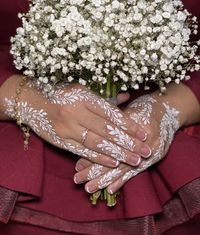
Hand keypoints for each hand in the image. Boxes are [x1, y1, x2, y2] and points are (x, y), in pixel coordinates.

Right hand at [1, 75, 149, 167]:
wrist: (32, 101)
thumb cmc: (61, 93)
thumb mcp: (83, 89)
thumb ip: (105, 97)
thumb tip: (127, 98)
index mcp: (83, 97)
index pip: (111, 114)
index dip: (129, 125)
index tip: (143, 134)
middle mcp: (76, 113)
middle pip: (107, 131)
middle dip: (128, 143)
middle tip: (145, 152)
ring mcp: (67, 128)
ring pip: (97, 143)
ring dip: (118, 153)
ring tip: (135, 160)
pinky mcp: (61, 141)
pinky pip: (83, 151)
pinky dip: (99, 158)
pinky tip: (113, 163)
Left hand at [74, 82, 199, 192]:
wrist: (167, 111)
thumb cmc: (142, 107)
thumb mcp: (125, 110)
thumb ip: (108, 123)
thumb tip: (85, 140)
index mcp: (133, 125)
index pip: (109, 144)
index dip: (92, 155)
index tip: (77, 165)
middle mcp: (143, 141)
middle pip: (115, 159)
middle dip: (95, 171)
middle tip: (78, 180)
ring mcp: (150, 151)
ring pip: (123, 169)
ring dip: (105, 180)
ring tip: (89, 188)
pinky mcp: (154, 159)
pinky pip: (135, 172)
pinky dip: (122, 181)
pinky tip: (110, 190)